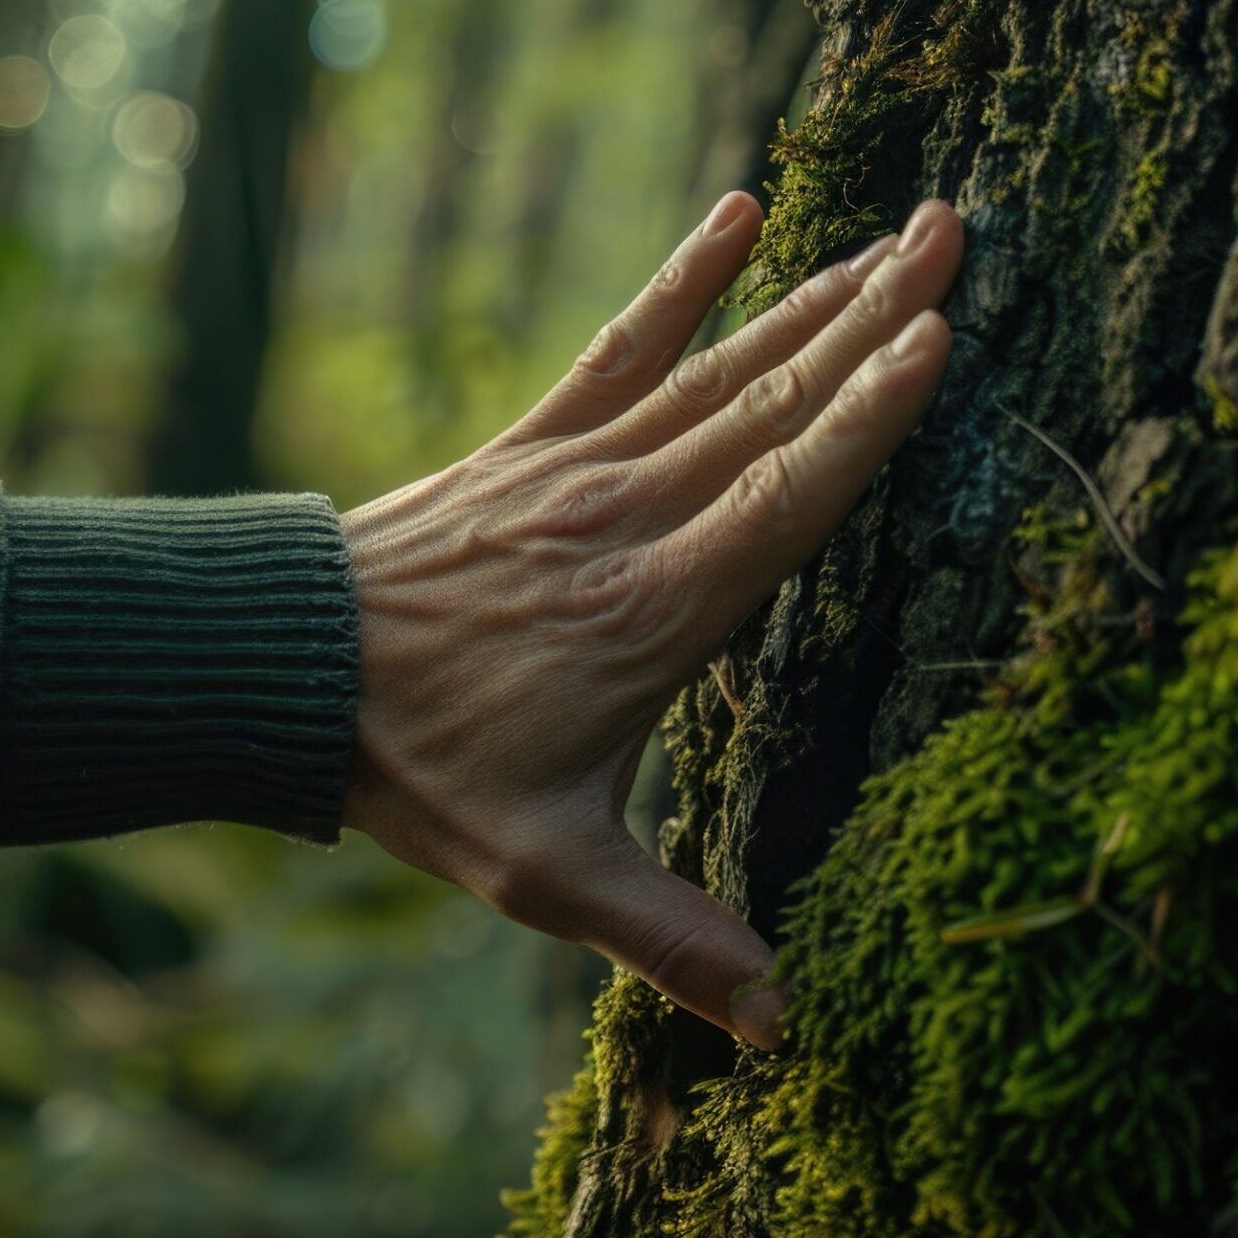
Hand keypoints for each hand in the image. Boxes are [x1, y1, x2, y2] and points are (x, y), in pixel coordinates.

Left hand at [338, 193, 962, 1048]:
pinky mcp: (534, 446)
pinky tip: (738, 210)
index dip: (869, 418)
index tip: (940, 336)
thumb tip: (785, 1028)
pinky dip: (682, 281)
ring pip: (718, 367)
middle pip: (773, 404)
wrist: (281, 677)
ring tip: (897, 229)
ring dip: (813, 295)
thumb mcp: (546, 874)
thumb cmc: (421, 772)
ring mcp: (581, 468)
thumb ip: (673, 938)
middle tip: (956, 234)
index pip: (787, 496)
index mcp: (660, 611)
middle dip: (873, 316)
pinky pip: (622, 348)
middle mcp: (634, 518)